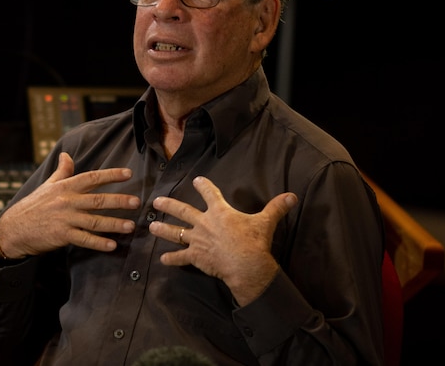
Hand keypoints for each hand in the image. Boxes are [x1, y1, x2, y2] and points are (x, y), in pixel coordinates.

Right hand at [0, 152, 140, 258]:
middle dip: (119, 201)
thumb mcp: (47, 185)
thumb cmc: (33, 206)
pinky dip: (99, 243)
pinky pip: (84, 239)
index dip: (111, 175)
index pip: (92, 177)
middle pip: (97, 200)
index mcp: (65, 187)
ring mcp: (65, 219)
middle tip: (137, 202)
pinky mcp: (62, 235)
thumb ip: (62, 172)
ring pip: (94, 221)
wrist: (14, 229)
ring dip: (114, 224)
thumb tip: (67, 155)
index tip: (128, 173)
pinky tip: (112, 245)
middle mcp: (67, 201)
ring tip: (130, 226)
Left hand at [149, 176, 297, 305]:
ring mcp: (197, 240)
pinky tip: (162, 259)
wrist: (245, 264)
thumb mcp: (265, 222)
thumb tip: (293, 196)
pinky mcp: (195, 257)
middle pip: (182, 211)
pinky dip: (172, 259)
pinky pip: (180, 258)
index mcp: (220, 212)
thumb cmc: (254, 241)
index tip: (197, 180)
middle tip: (156, 201)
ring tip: (151, 226)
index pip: (209, 193)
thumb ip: (277, 207)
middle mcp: (204, 223)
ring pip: (175, 233)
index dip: (203, 186)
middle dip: (168, 205)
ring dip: (163, 229)